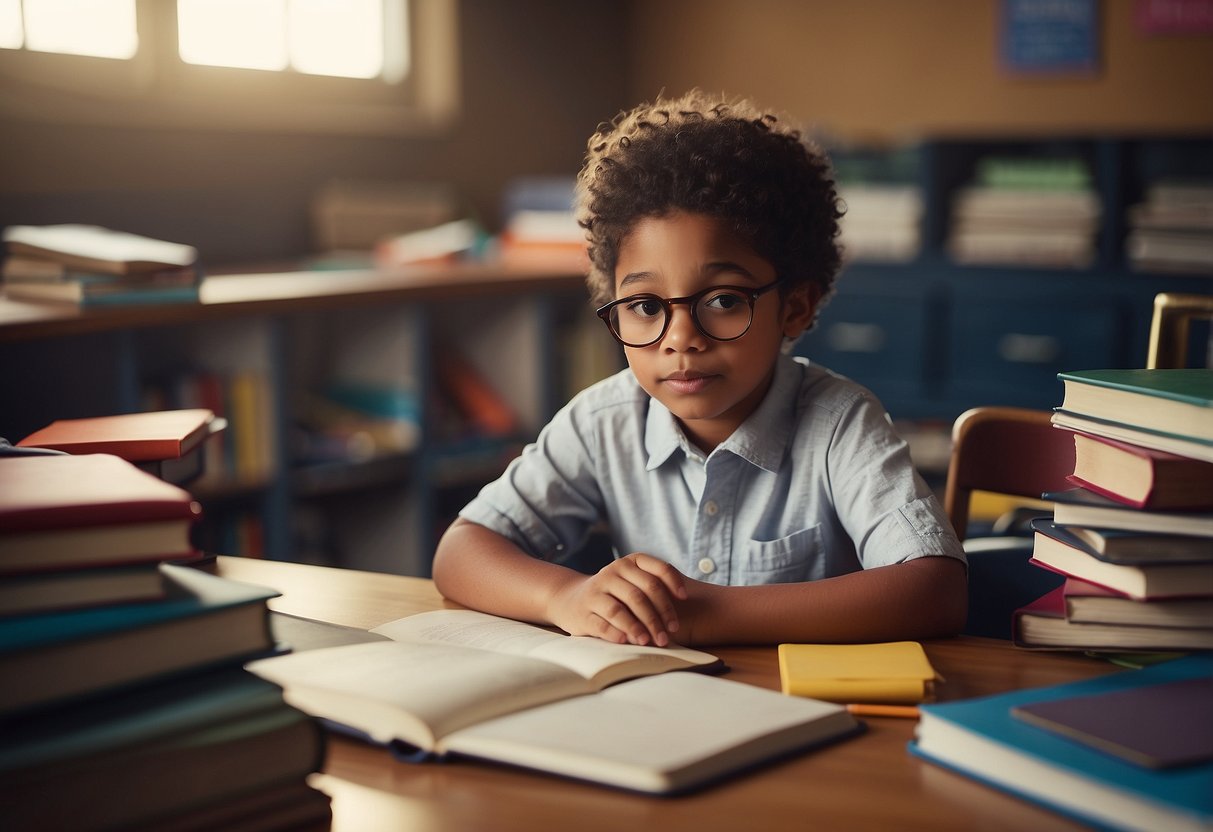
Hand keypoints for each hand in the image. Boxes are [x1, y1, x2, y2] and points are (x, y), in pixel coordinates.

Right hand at [547, 553, 687, 646]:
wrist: (570, 597)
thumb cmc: (614, 592)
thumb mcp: (632, 580)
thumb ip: (653, 586)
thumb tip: (686, 607)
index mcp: (629, 563)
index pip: (657, 569)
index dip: (674, 583)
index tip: (685, 600)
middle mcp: (612, 573)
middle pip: (641, 593)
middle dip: (659, 615)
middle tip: (670, 633)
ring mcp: (596, 592)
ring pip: (620, 609)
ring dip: (639, 627)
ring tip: (651, 642)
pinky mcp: (583, 612)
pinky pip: (601, 623)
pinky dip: (615, 633)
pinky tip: (626, 642)